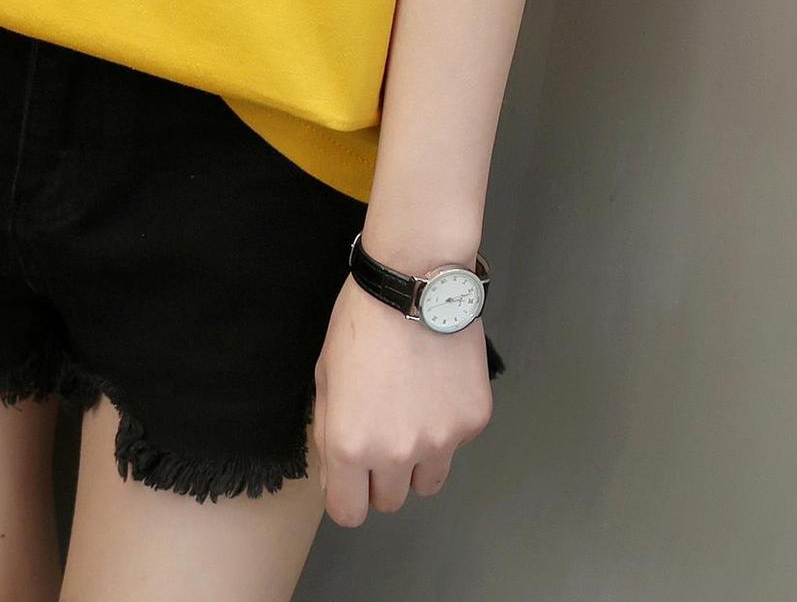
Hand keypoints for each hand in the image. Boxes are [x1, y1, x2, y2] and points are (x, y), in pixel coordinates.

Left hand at [311, 275, 492, 524]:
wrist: (415, 282)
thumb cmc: (361, 321)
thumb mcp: (325, 374)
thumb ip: (328, 430)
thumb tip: (336, 471)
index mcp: (350, 444)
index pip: (348, 512)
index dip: (347, 495)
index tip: (350, 477)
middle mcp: (395, 453)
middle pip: (390, 501)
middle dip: (380, 477)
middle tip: (380, 433)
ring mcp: (440, 442)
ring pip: (427, 482)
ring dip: (416, 461)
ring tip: (410, 412)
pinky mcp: (472, 423)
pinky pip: (455, 444)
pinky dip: (445, 425)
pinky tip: (435, 384)